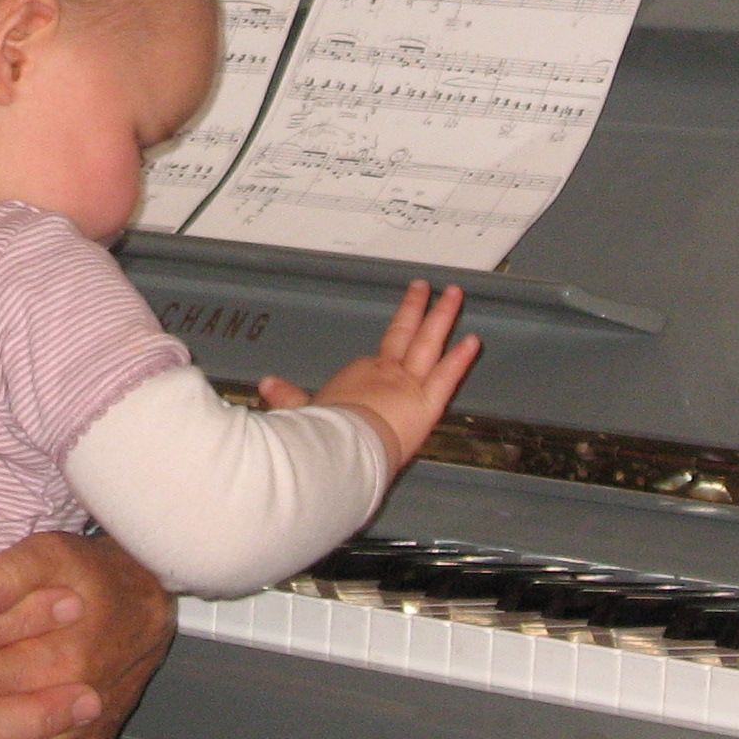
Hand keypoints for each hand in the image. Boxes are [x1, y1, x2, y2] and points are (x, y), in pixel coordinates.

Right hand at [258, 280, 477, 467]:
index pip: (380, 355)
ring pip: (429, 344)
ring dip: (443, 318)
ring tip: (456, 295)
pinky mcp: (427, 401)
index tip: (402, 322)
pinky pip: (447, 376)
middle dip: (416, 309)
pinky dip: (461, 359)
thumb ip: (288, 397)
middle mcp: (385, 373)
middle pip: (404, 334)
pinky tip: (474, 341)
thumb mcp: (303, 411)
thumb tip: (264, 385)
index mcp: (359, 377)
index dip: (393, 338)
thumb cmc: (323, 435)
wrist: (341, 450)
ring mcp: (408, 384)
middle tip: (425, 288)